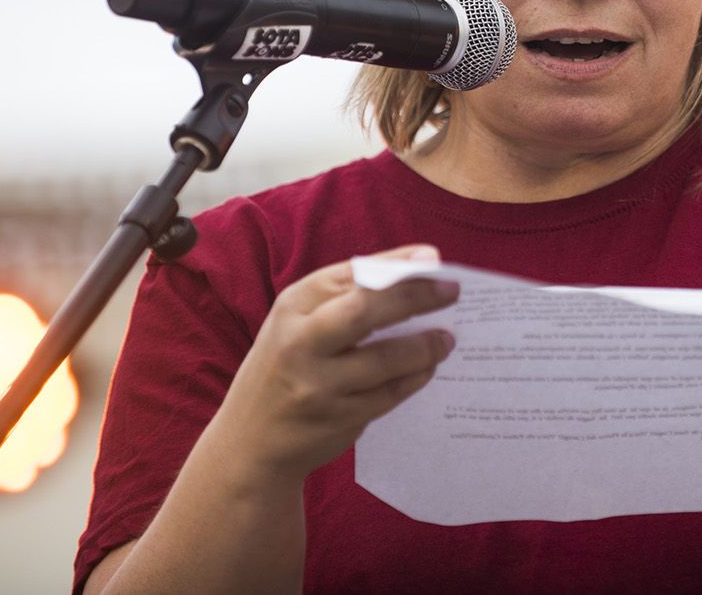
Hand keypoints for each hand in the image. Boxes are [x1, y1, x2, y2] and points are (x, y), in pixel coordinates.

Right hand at [210, 245, 457, 486]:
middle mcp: (301, 343)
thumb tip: (412, 270)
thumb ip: (343, 297)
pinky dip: (415, 377)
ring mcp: (319, 385)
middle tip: (452, 292)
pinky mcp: (338, 418)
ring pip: (386, 359)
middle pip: (367, 311)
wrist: (249, 443)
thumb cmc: (284, 367)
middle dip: (415, 297)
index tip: (432, 258)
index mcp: (292, 307)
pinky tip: (428, 367)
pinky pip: (389, 394)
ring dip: (425, 346)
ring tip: (448, 338)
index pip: (351, 275)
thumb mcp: (296, 323)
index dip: (396, 264)